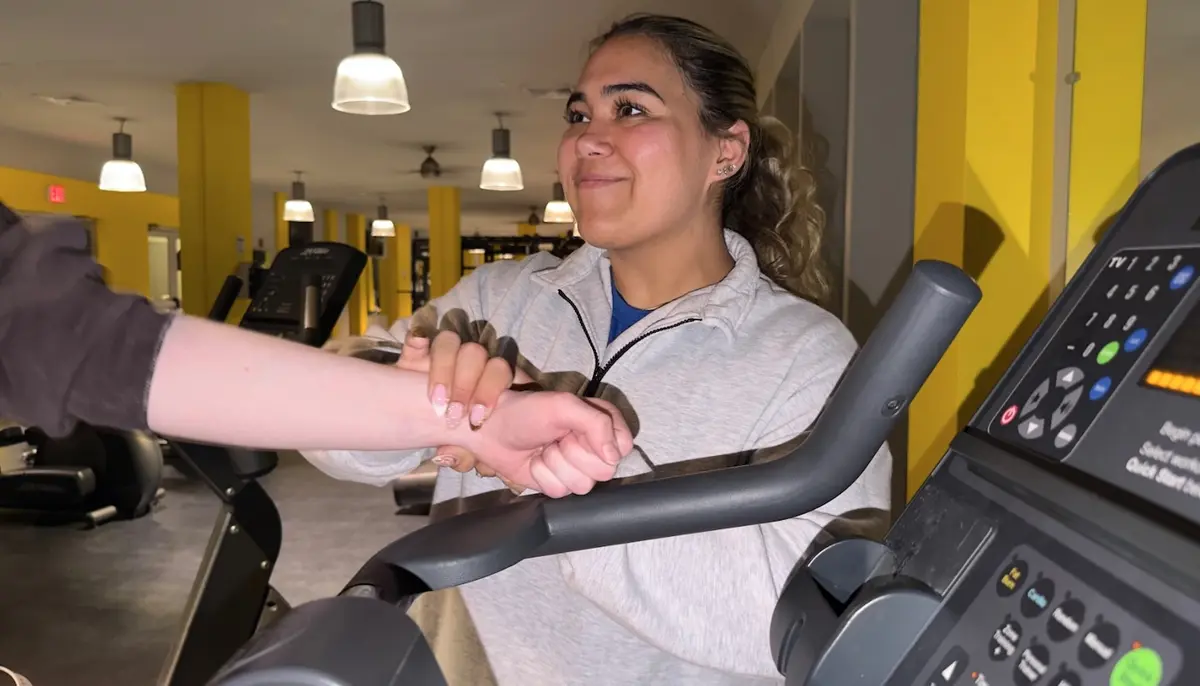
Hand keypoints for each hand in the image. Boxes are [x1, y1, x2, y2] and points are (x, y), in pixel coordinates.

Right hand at [397, 330, 534, 483]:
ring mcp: (445, 356)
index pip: (501, 371)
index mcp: (494, 380)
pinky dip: (417, 340)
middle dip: (466, 385)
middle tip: (454, 415)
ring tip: (435, 401)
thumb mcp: (472, 447)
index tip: (477, 419)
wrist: (423, 424)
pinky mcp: (417, 354)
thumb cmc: (459, 436)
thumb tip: (469, 463)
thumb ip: (473, 453)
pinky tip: (418, 344)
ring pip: (451, 343)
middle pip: (476, 355)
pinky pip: (419, 337)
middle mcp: (472, 363)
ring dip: (444, 369)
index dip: (491, 392)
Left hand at [465, 390, 632, 496]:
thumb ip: (597, 424)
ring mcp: (577, 468)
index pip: (623, 447)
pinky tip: (535, 462)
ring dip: (556, 465)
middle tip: (556, 439)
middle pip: (604, 471)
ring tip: (543, 448)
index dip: (600, 445)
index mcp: (603, 423)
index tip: (577, 432)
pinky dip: (543, 477)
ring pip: (582, 485)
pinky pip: (561, 493)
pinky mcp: (559, 484)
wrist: (491, 430)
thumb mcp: (564, 406)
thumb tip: (613, 457)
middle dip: (573, 454)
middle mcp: (594, 447)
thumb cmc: (526, 411)